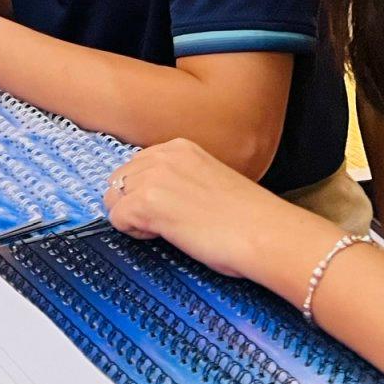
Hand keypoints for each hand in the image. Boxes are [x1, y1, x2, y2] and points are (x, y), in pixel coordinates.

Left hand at [106, 138, 333, 286]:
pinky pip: (117, 218)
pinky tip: (162, 236)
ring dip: (131, 217)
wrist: (268, 234)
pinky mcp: (147, 202)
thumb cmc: (250, 219)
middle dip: (133, 203)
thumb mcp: (209, 181)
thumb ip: (180, 180)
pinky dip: (133, 232)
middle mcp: (164, 155)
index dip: (145, 191)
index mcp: (180, 148)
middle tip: (163, 223)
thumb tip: (160, 198)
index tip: (165, 208)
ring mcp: (153, 177)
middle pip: (120, 179)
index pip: (137, 165)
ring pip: (114, 197)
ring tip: (164, 230)